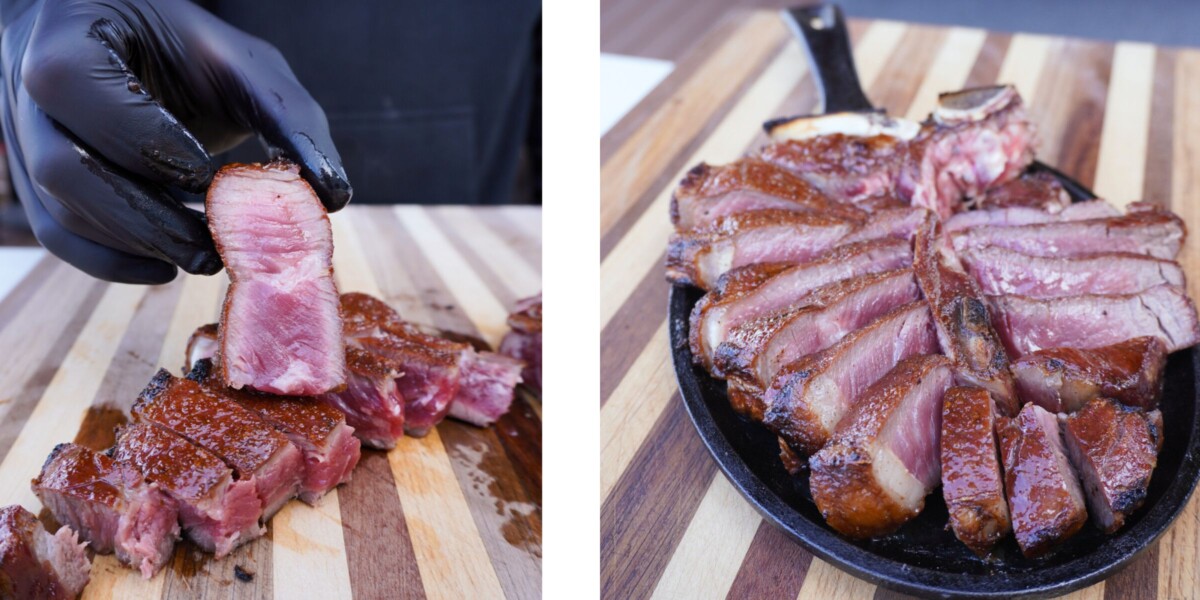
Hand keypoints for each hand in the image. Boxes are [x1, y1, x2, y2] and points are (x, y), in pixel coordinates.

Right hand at [0, 0, 350, 283]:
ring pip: (59, 210)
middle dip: (147, 218)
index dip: (143, 139)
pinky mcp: (37, 182)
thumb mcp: (244, 65)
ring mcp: (24, 138)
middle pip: (63, 167)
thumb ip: (290, 117)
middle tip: (215, 247)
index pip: (75, 85)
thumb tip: (332, 193)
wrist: (131, 43)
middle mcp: (26, 87)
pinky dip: (112, 262)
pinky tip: (166, 269)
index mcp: (70, 34)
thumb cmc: (186, 49)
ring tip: (206, 255)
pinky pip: (57, 235)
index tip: (210, 177)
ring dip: (137, 244)